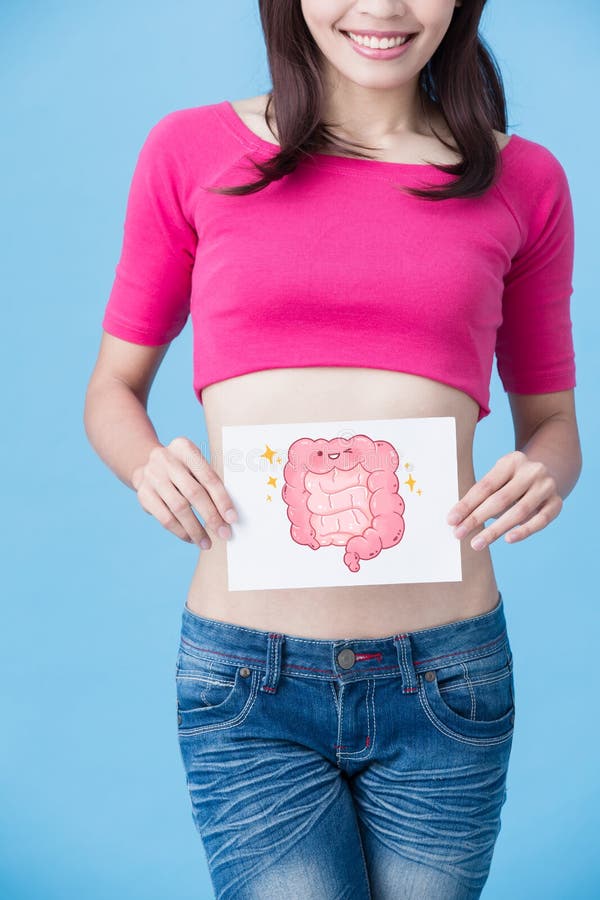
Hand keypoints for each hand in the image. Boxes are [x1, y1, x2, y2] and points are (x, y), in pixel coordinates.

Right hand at [131, 436, 236, 548]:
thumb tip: (229, 513)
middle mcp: (166, 459)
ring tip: (207, 542)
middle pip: (194, 493)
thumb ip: (210, 481)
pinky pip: (164, 518)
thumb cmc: (183, 469)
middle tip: (224, 534)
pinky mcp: (143, 494)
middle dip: (211, 516)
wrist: (147, 466)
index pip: (208, 477)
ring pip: (179, 508)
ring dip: (195, 529)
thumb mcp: (194, 464)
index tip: (232, 519)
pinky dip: (180, 531)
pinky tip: (190, 538)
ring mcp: (152, 476)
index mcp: (184, 448)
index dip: (222, 499)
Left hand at [446, 450, 562, 550]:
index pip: (485, 486)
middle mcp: (532, 471)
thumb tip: (457, 519)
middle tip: (458, 534)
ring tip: (477, 543)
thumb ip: (482, 495)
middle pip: (500, 499)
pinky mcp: (557, 503)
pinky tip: (507, 539)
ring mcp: (547, 486)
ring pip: (519, 512)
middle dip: (477, 519)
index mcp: (512, 461)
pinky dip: (524, 531)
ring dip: (495, 530)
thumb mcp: (499, 479)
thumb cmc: (512, 481)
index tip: (451, 520)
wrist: (549, 473)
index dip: (467, 504)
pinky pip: (540, 520)